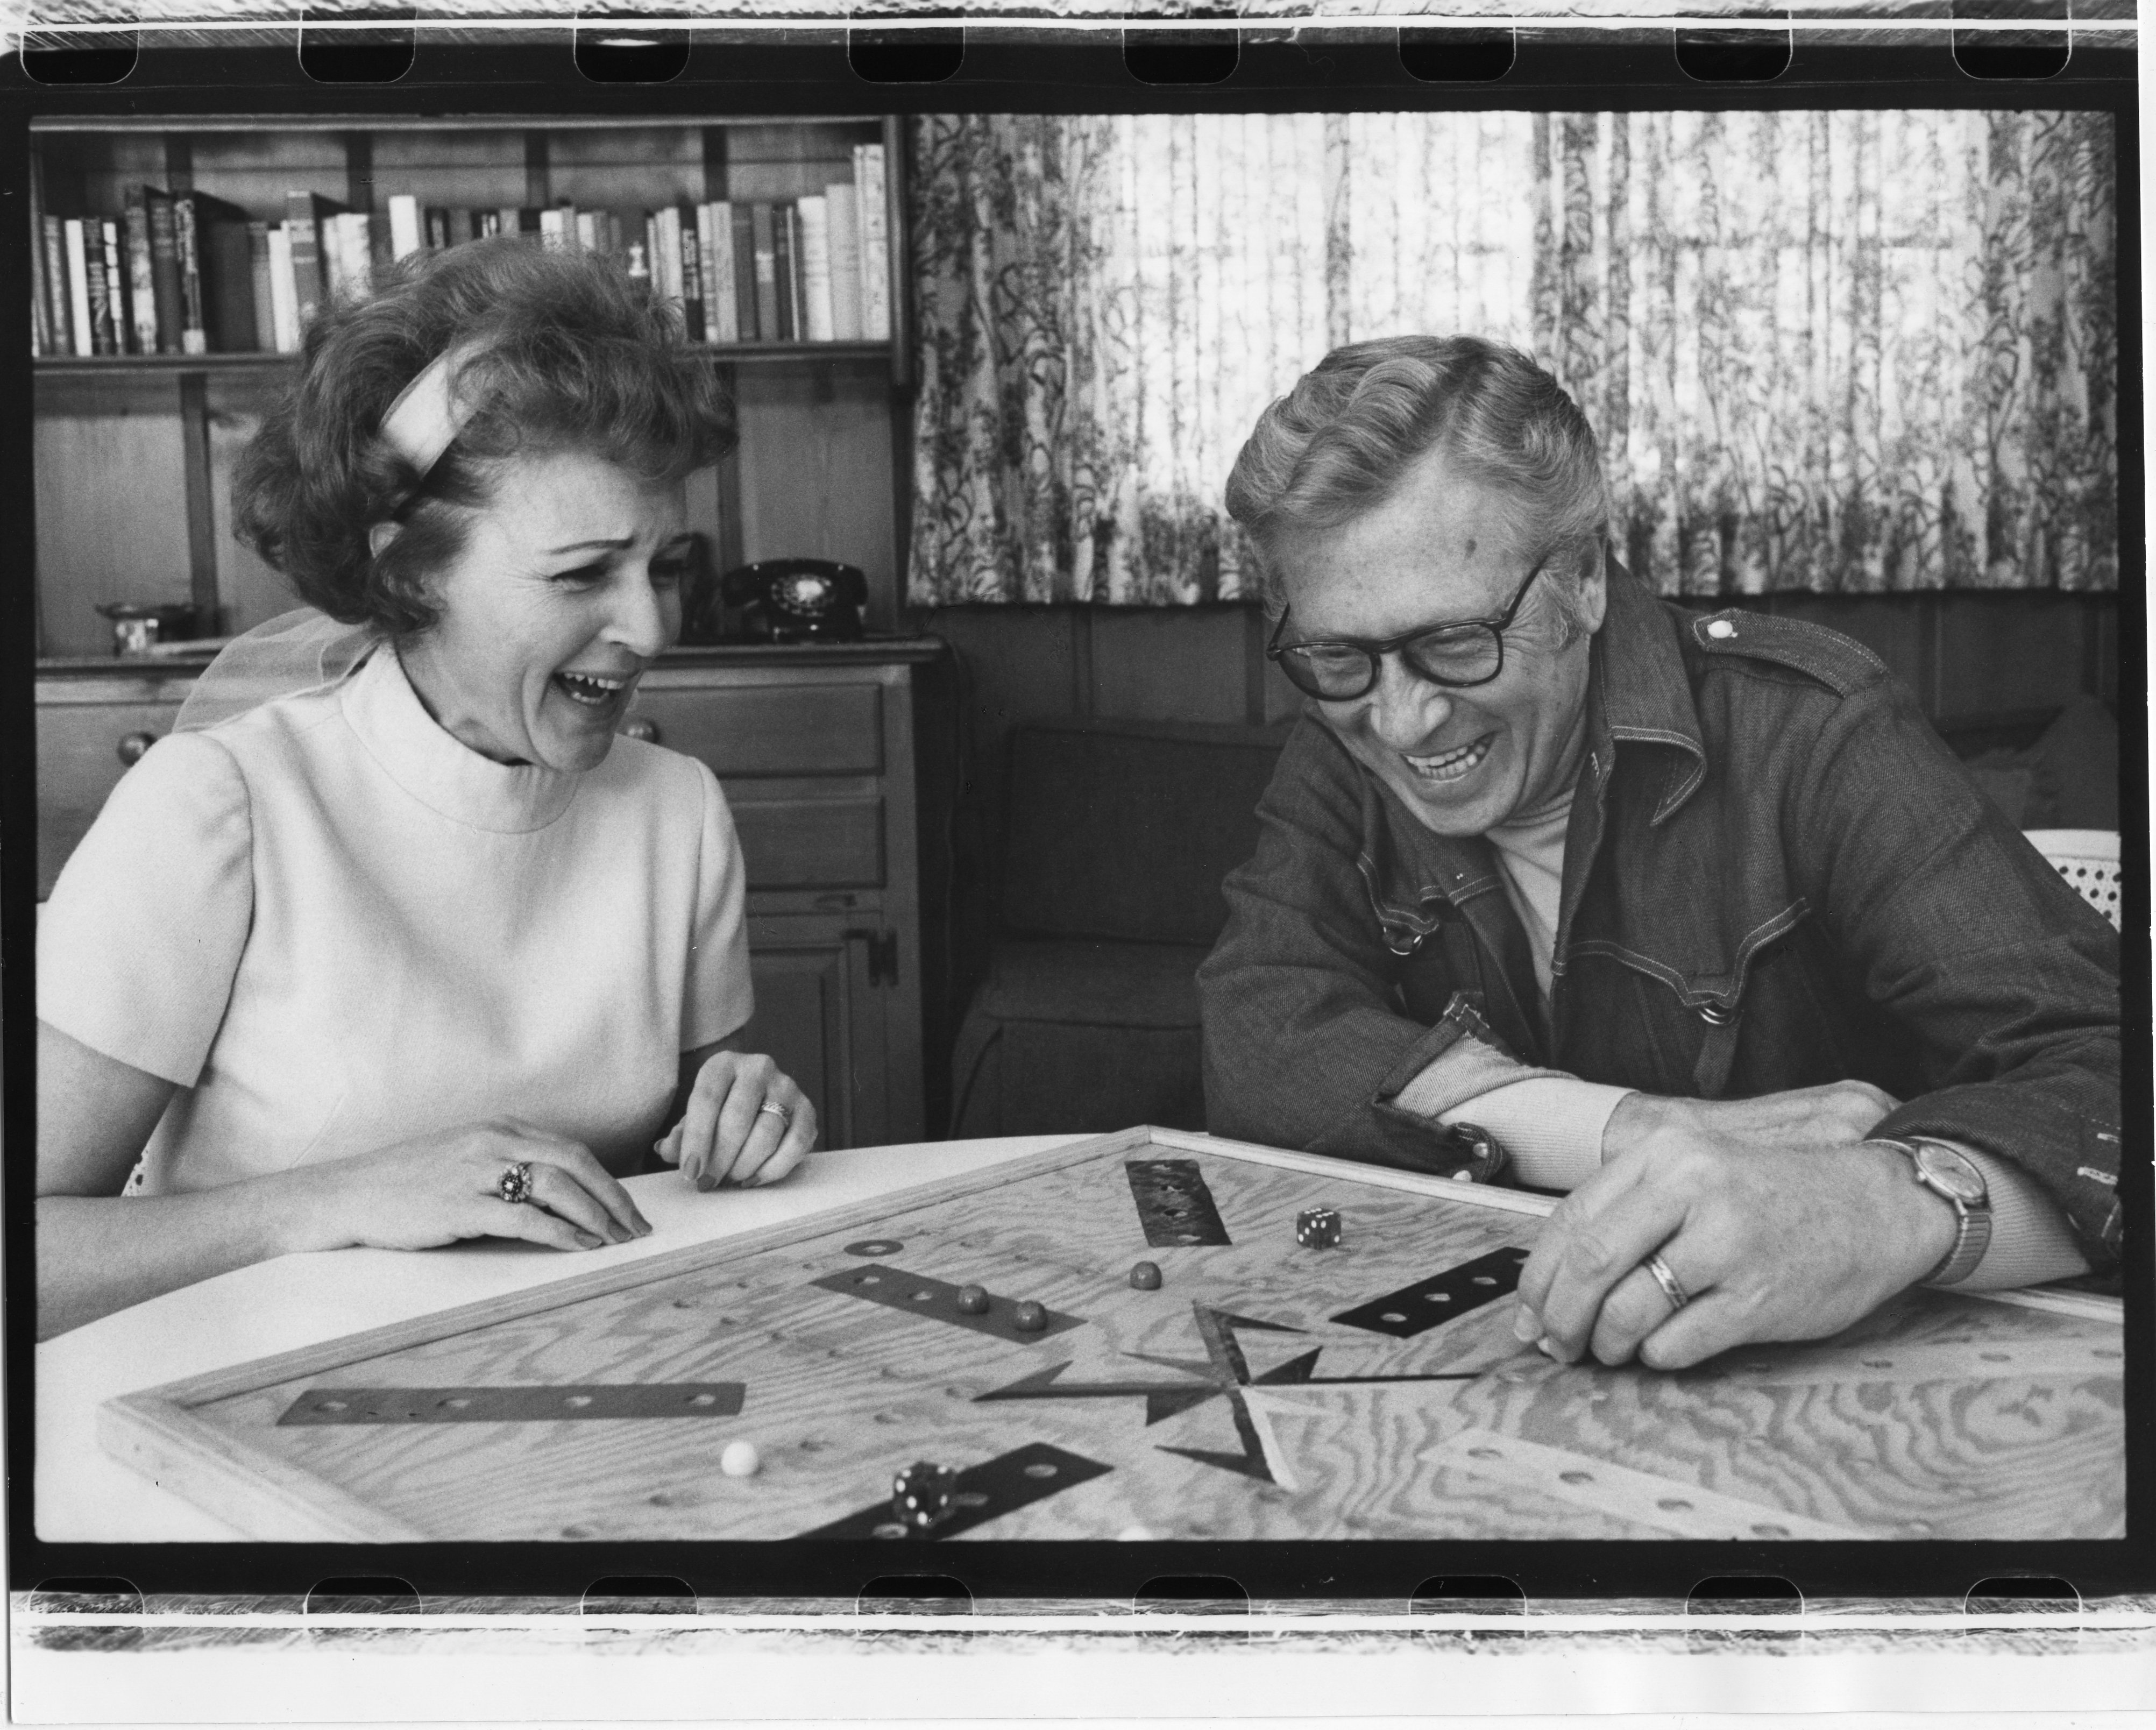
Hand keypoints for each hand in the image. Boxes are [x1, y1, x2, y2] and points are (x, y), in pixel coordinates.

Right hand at [297, 1120, 652, 1254]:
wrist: (349, 1194)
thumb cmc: (408, 1183)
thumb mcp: (464, 1158)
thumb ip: (508, 1165)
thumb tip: (560, 1193)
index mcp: (499, 1128)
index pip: (571, 1150)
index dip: (606, 1180)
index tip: (628, 1206)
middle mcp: (493, 1142)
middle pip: (575, 1163)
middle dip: (613, 1197)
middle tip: (637, 1227)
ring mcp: (476, 1172)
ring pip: (557, 1185)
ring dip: (595, 1215)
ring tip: (615, 1240)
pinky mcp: (460, 1205)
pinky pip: (525, 1217)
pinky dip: (560, 1232)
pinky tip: (579, 1246)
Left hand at [654, 1050, 816, 1190]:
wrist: (756, 1099)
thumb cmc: (718, 1112)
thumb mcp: (694, 1117)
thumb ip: (680, 1135)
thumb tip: (667, 1150)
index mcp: (723, 1064)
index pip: (706, 1099)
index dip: (696, 1139)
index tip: (689, 1172)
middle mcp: (759, 1068)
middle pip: (737, 1119)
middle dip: (720, 1158)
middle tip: (708, 1183)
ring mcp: (787, 1087)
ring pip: (767, 1133)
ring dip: (744, 1165)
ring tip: (728, 1180)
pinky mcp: (807, 1110)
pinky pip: (795, 1145)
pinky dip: (772, 1169)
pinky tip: (752, 1179)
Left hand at [1512, 1082, 1954, 1370]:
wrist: (1875, 1204)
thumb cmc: (1774, 1196)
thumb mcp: (1695, 1173)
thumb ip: (1626, 1212)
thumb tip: (1552, 1281)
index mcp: (1665, 1154)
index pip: (1570, 1221)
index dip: (1538, 1278)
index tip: (1527, 1313)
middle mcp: (1691, 1190)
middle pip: (1589, 1266)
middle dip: (1561, 1318)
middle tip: (1558, 1344)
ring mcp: (1726, 1244)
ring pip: (1627, 1311)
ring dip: (1607, 1344)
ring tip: (1611, 1348)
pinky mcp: (1758, 1297)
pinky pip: (1676, 1344)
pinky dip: (1656, 1355)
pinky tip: (1663, 1346)